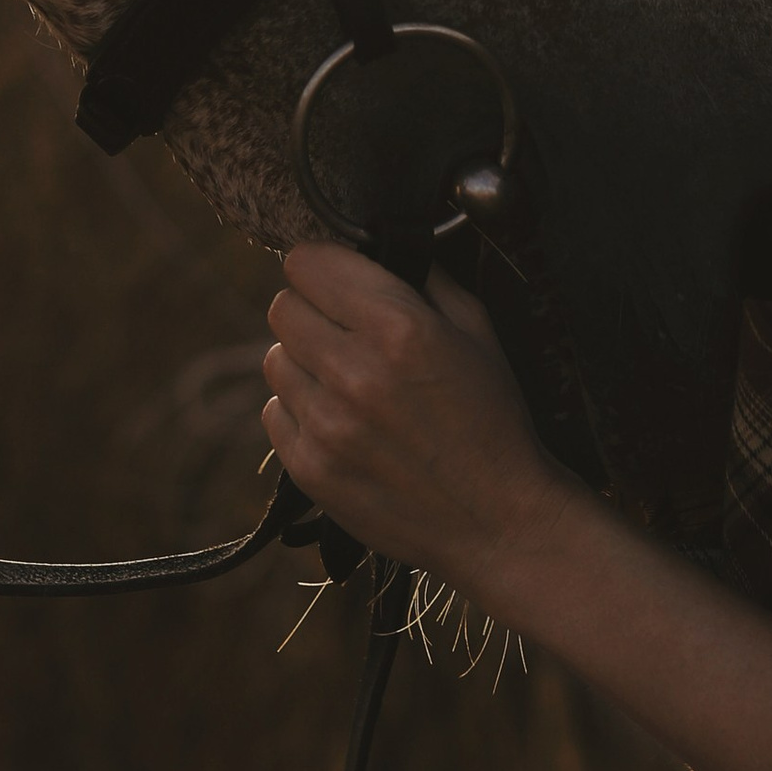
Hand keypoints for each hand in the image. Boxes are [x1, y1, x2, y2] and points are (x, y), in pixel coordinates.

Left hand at [262, 242, 573, 593]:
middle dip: (312, 310)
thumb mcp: (479, 332)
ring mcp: (326, 424)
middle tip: (345, 332)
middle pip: (282, 307)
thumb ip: (427, 280)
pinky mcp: (310, 468)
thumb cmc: (493, 421)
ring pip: (274, 359)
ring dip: (304, 362)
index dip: (323, 266)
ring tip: (347, 382)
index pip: (307, 263)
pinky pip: (274, 411)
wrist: (497, 520)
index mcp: (399, 328)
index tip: (336, 279)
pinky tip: (341, 421)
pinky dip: (301, 409)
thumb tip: (380, 250)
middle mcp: (354, 372)